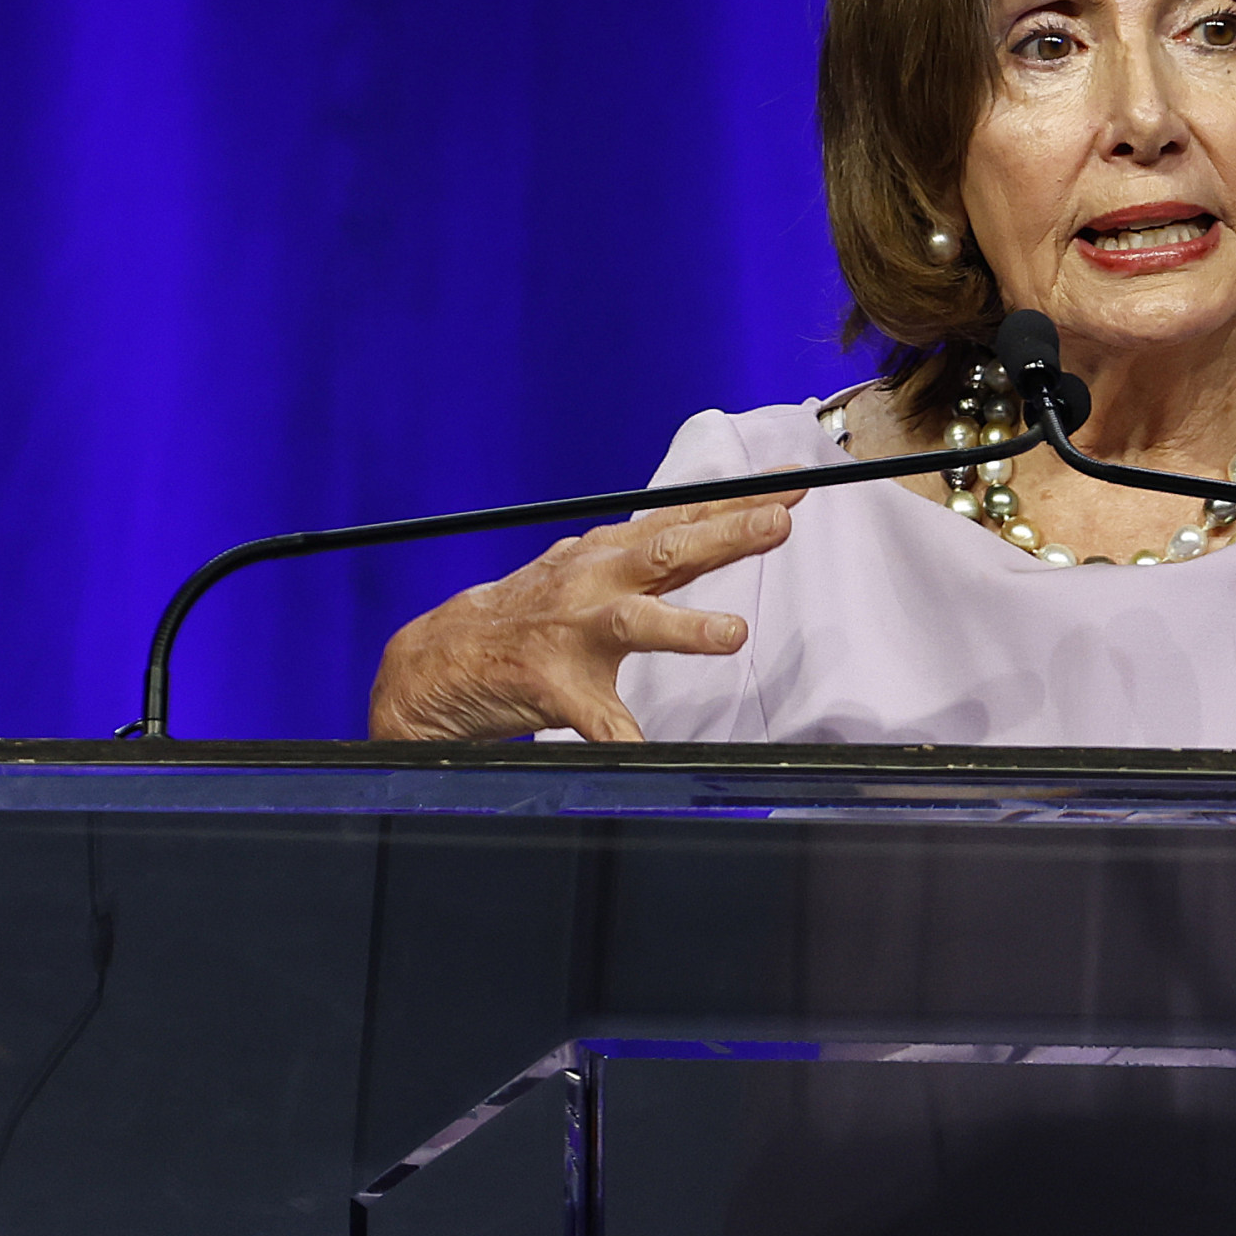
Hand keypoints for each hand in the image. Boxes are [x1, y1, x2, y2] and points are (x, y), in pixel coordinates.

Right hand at [367, 493, 798, 742]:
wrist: (444, 659)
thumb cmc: (533, 616)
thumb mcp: (590, 572)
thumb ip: (654, 556)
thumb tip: (725, 526)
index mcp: (608, 557)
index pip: (683, 520)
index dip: (737, 504)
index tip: (791, 490)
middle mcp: (594, 584)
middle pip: (667, 553)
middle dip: (725, 537)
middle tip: (777, 525)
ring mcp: (571, 635)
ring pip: (633, 624)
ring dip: (683, 627)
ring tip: (731, 633)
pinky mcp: (550, 687)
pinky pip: (594, 717)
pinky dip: (619, 732)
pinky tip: (645, 745)